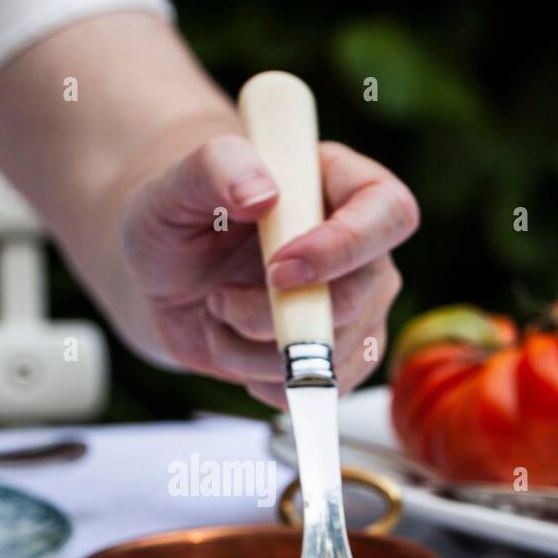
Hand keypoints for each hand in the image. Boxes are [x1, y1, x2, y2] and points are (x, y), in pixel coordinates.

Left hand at [121, 135, 419, 408]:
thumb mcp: (175, 184)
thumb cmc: (178, 217)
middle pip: (359, 299)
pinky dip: (263, 383)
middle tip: (219, 300)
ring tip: (217, 315)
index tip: (277, 270)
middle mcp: (362, 248)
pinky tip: (233, 347)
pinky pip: (320, 390)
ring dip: (256, 353)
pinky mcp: (338, 356)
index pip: (388, 212)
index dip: (344, 247)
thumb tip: (263, 193)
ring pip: (334, 356)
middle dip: (275, 316)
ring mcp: (357, 306)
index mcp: (340, 184)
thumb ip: (216, 168)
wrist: (169, 274)